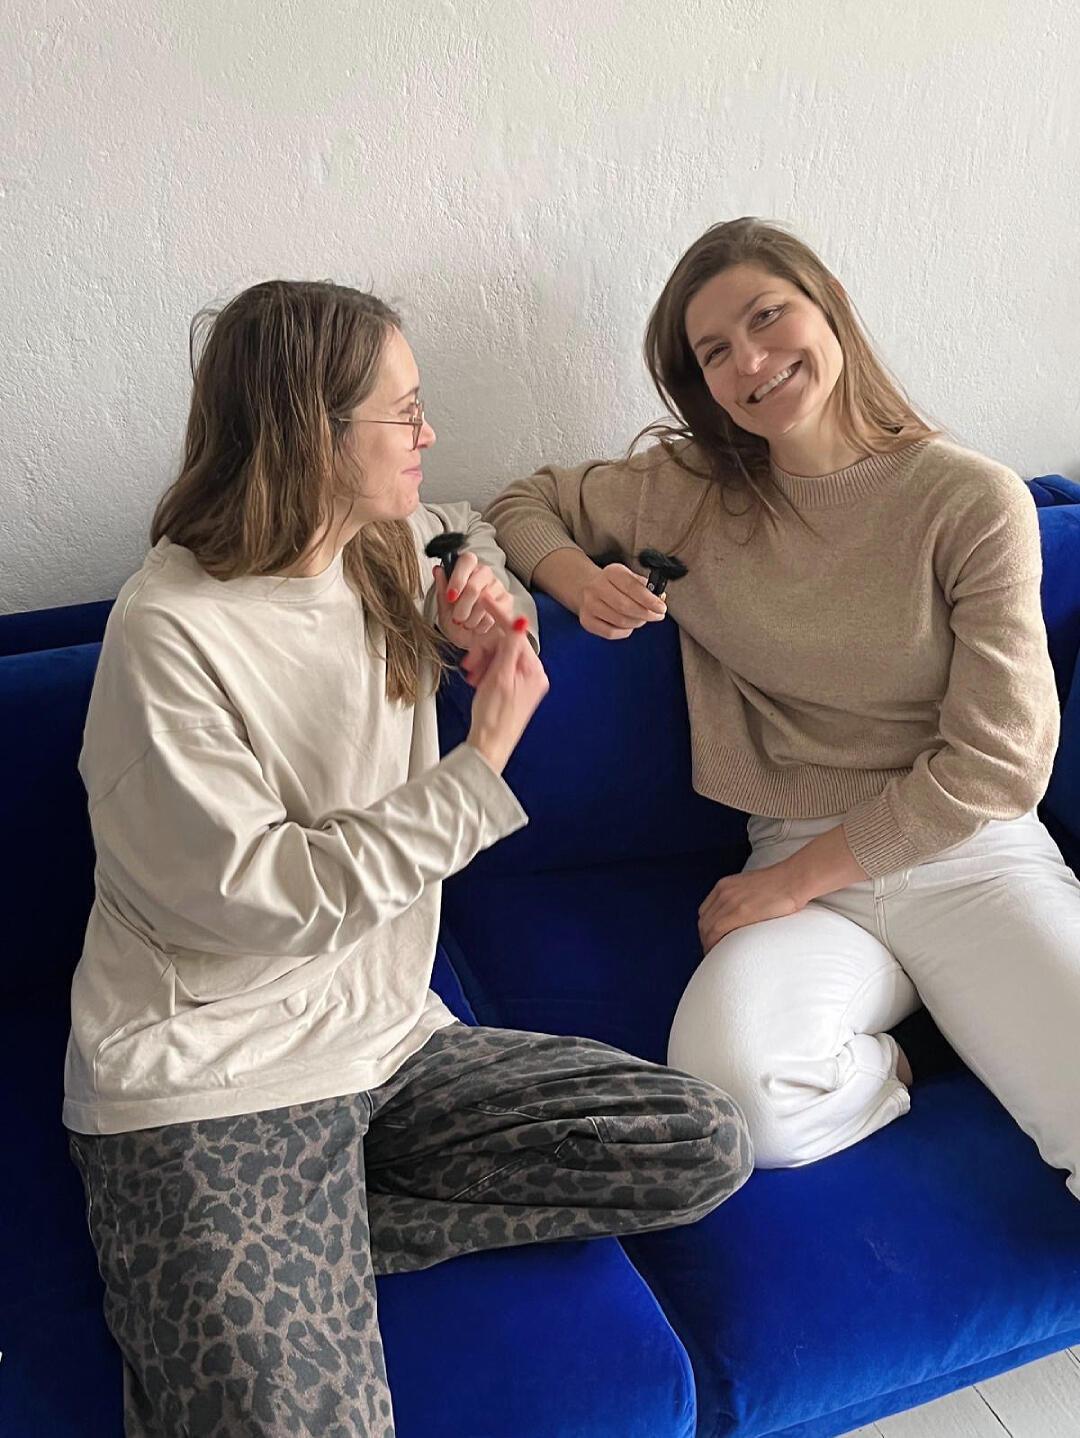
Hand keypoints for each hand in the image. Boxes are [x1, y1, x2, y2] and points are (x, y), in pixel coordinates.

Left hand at [433, 554, 514, 646]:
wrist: (469, 641)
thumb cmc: (456, 621)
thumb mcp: (444, 607)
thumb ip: (442, 588)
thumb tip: (438, 570)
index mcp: (468, 569)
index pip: (467, 560)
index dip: (457, 579)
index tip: (450, 597)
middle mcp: (484, 573)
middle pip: (473, 586)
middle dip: (462, 607)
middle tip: (456, 619)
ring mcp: (498, 586)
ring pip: (484, 602)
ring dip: (471, 619)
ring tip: (466, 623)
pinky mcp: (507, 601)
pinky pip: (494, 613)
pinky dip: (481, 625)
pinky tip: (478, 626)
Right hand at [465, 594, 548, 772]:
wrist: (490, 745)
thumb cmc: (494, 718)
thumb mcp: (499, 677)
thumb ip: (509, 648)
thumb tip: (519, 621)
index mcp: (534, 670)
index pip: (516, 633)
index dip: (497, 616)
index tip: (485, 600)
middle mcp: (533, 675)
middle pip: (506, 644)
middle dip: (485, 650)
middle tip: (472, 662)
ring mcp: (524, 682)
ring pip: (500, 655)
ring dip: (483, 661)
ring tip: (473, 676)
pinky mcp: (514, 689)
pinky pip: (499, 668)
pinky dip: (485, 670)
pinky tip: (477, 680)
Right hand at [579, 563, 667, 639]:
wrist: (587, 588)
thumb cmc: (614, 585)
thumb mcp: (630, 578)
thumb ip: (646, 588)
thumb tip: (661, 599)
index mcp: (611, 572)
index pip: (632, 586)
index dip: (649, 600)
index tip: (661, 608)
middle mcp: (597, 587)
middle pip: (625, 606)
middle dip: (645, 614)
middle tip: (657, 616)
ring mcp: (589, 605)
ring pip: (620, 621)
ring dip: (637, 623)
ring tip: (642, 619)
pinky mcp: (587, 620)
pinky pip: (611, 632)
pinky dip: (625, 631)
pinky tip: (628, 625)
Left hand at [697, 862, 804, 950]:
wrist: (795, 878)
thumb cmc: (781, 885)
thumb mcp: (752, 887)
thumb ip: (742, 898)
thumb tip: (743, 915)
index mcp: (724, 885)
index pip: (705, 911)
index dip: (706, 928)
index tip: (712, 939)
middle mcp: (723, 892)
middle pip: (704, 920)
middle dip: (706, 938)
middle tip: (714, 952)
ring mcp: (730, 901)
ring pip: (707, 928)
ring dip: (709, 943)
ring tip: (717, 956)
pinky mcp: (740, 912)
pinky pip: (717, 931)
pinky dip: (714, 943)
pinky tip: (719, 952)